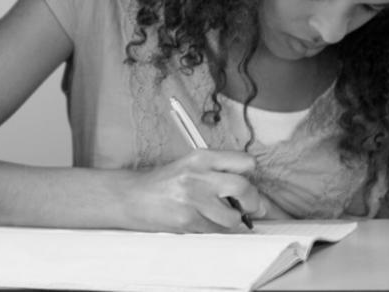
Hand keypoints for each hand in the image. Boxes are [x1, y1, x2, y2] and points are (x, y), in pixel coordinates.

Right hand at [123, 149, 267, 231]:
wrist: (131, 197)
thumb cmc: (162, 183)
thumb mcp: (190, 167)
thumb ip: (220, 175)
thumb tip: (257, 199)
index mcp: (200, 157)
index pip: (244, 162)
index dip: (250, 176)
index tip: (247, 185)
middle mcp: (198, 175)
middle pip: (245, 188)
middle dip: (251, 203)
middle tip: (245, 208)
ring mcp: (193, 199)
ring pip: (233, 218)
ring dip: (228, 222)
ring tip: (211, 215)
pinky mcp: (188, 220)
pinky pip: (216, 232)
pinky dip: (212, 230)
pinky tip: (197, 221)